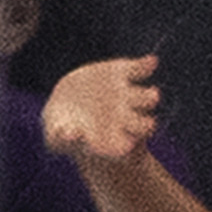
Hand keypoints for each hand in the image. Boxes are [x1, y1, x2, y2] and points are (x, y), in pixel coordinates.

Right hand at [43, 54, 164, 163]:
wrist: (69, 107)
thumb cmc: (64, 129)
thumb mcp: (57, 139)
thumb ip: (61, 138)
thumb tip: (69, 134)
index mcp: (115, 141)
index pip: (125, 149)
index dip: (127, 148)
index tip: (128, 148)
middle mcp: (127, 120)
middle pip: (142, 125)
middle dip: (144, 125)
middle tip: (149, 124)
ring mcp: (127, 97)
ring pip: (145, 99)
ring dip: (148, 97)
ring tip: (153, 95)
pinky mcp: (120, 74)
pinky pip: (137, 69)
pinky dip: (144, 65)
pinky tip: (152, 62)